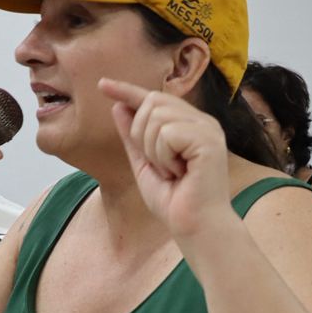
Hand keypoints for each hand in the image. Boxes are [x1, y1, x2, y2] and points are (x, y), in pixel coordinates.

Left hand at [100, 78, 234, 240]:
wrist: (196, 228)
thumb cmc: (175, 202)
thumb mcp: (144, 165)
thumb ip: (133, 136)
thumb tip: (118, 106)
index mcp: (190, 125)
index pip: (155, 98)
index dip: (128, 90)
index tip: (103, 85)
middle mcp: (202, 122)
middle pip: (153, 102)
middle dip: (142, 134)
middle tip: (160, 166)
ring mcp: (207, 129)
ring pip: (157, 116)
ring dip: (154, 149)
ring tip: (172, 171)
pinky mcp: (209, 140)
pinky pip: (168, 133)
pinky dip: (164, 156)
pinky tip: (179, 172)